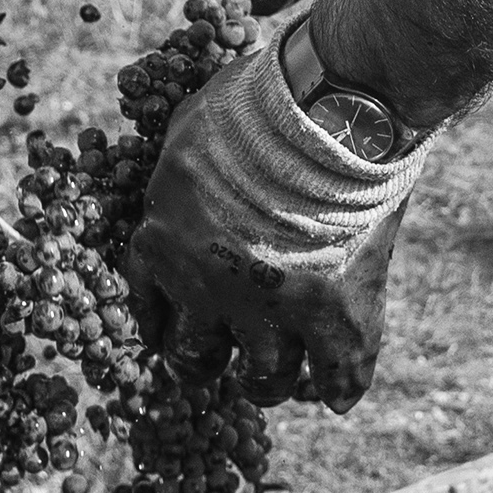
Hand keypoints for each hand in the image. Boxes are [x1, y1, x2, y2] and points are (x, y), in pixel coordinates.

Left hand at [118, 26, 420, 411]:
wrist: (326, 108)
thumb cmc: (257, 101)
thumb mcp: (192, 127)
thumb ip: (189, 169)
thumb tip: (194, 168)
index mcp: (161, 241)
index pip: (151, 307)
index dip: (169, 325)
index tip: (180, 332)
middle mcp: (204, 287)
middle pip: (196, 359)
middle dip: (211, 362)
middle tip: (229, 359)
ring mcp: (267, 307)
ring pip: (264, 377)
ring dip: (271, 379)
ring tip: (285, 375)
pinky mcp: (330, 314)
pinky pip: (339, 374)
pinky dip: (341, 385)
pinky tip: (341, 391)